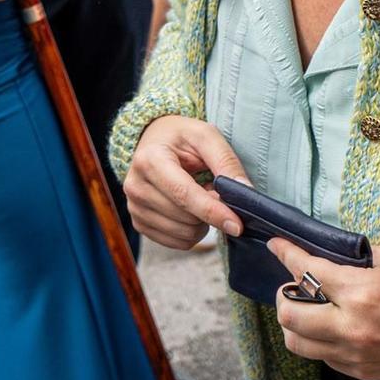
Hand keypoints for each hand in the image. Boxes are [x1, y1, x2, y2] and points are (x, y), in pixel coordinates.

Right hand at [122, 114, 250, 249]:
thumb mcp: (205, 136)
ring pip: (183, 234)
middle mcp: (135, 186)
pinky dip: (192, 232)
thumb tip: (245, 192)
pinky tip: (189, 211)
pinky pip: (177, 243)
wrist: (153, 141)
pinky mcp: (140, 224)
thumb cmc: (181, 138)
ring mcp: (134, 207)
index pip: (183, 194)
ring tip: (199, 197)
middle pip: (186, 218)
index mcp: (149, 160)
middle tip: (214, 191)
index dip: (212, 211)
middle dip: (210, 212)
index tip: (237, 224)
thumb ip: (226, 161)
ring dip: (202, 223)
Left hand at [270, 236, 379, 379]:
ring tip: (308, 310)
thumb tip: (323, 253)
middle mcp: (352, 326)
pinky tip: (331, 327)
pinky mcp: (361, 371)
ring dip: (295, 323)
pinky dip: (318, 341)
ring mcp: (355, 353)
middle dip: (283, 295)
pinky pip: (322, 357)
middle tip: (292, 286)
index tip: (277, 246)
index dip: (286, 254)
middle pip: (289, 314)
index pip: (306, 271)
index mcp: (360, 292)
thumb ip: (352, 258)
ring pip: (297, 343)